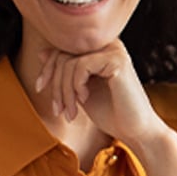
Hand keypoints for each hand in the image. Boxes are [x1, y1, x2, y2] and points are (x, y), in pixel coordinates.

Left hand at [34, 40, 169, 147]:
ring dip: (64, 92)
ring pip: (69, 62)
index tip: (41, 88)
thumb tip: (42, 51)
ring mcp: (114, 50)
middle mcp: (108, 44)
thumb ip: (66, 71)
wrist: (136, 130)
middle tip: (58, 109)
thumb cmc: (111, 113)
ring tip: (70, 112)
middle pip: (64, 54)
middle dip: (55, 84)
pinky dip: (75, 87)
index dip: (48, 68)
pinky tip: (85, 99)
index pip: (63, 48)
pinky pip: (81, 66)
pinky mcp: (117, 60)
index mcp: (101, 49)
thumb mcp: (80, 90)